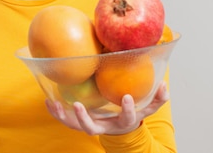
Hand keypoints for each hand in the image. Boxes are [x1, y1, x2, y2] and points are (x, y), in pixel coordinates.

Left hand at [45, 81, 169, 135]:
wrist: (118, 128)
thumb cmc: (131, 113)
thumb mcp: (147, 107)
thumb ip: (157, 98)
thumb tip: (164, 84)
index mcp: (122, 122)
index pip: (127, 118)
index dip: (128, 110)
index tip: (127, 97)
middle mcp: (104, 127)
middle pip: (92, 128)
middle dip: (84, 119)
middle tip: (78, 105)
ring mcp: (90, 126)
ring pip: (74, 126)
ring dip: (63, 116)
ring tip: (54, 103)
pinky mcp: (79, 123)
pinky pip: (65, 119)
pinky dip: (56, 112)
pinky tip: (48, 100)